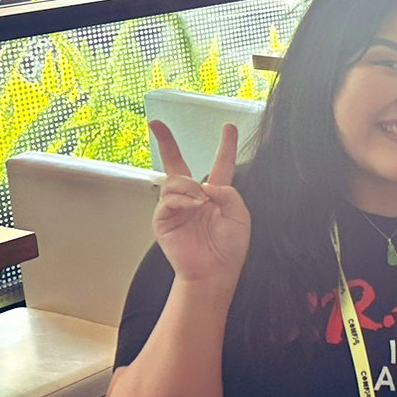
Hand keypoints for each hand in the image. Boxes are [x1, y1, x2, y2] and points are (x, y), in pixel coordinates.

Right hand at [150, 120, 250, 287]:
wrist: (214, 273)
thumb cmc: (229, 248)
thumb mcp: (240, 216)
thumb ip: (229, 194)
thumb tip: (204, 185)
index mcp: (216, 195)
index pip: (220, 164)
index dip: (225, 145)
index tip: (229, 127)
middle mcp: (193, 197)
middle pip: (177, 163)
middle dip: (167, 142)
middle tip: (156, 123)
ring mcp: (176, 207)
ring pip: (176, 179)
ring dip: (191, 187)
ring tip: (202, 203)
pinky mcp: (163, 218)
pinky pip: (169, 198)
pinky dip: (183, 199)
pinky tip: (194, 206)